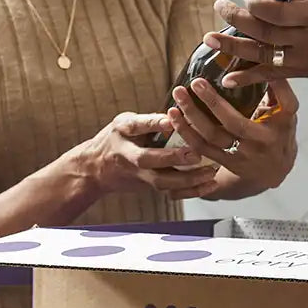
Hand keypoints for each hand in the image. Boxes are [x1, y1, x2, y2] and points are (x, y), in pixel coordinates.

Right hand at [67, 111, 219, 201]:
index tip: (170, 120)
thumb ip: (148, 120)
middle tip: (195, 154)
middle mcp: (130, 156)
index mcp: (122, 133)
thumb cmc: (116, 139)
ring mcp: (140, 175)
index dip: (153, 123)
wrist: (96, 169)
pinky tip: (211, 184)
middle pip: (149, 160)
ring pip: (163, 181)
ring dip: (188, 178)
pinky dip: (192, 191)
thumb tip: (174, 115)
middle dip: (172, 158)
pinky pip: (171, 192)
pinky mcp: (150, 186)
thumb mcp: (125, 122)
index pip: (136, 126)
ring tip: (211, 170)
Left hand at [166, 77, 298, 196]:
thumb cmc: (279, 131)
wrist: (275, 170)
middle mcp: (263, 142)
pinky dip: (186, 132)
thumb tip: (260, 58)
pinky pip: (202, 148)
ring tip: (179, 95)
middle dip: (212, 101)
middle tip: (195, 82)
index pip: (277, 103)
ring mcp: (243, 155)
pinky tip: (175, 117)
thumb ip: (277, 88)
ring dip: (192, 116)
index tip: (231, 74)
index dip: (263, 85)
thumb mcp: (286, 111)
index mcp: (282, 124)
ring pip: (213, 136)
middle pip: (235, 123)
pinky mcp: (226, 163)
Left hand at [208, 0, 307, 88]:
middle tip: (219, 7)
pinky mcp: (306, 74)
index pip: (279, 12)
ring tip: (209, 40)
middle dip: (238, 21)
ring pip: (265, 56)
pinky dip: (249, 78)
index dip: (257, 4)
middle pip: (267, 33)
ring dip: (234, 49)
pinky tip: (228, 79)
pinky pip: (273, 76)